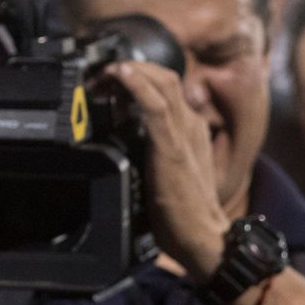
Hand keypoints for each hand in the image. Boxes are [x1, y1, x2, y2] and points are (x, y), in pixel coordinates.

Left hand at [102, 61, 229, 280]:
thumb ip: (152, 152)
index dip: (140, 76)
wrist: (203, 236)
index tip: (111, 80)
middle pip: (165, 77)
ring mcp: (184, 134)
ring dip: (131, 71)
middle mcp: (191, 125)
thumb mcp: (166, 172)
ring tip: (106, 72)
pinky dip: (138, 85)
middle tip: (101, 75)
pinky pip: (155, 106)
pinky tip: (121, 75)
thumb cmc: (182, 213)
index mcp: (190, 130)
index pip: (167, 89)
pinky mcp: (173, 148)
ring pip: (162, 83)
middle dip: (133, 67)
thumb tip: (121, 143)